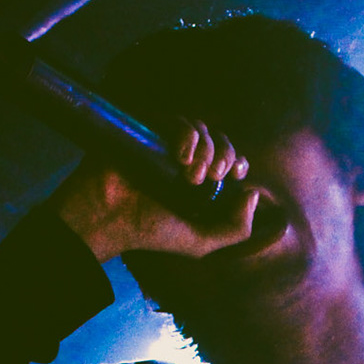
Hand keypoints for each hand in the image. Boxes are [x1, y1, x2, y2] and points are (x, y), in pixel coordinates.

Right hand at [54, 117, 262, 261]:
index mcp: (200, 184)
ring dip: (206, 149)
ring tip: (191, 176)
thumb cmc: (150, 233)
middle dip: (225, 156)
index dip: (238, 161)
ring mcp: (167, 144)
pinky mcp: (150, 130)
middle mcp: (186, 161)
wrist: (109, 219)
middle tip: (211, 177)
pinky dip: (187, 134)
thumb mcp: (201, 243)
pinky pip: (178, 119)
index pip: (229, 160)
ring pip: (203, 129)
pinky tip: (181, 155)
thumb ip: (235, 229)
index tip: (236, 174)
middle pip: (220, 141)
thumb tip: (253, 193)